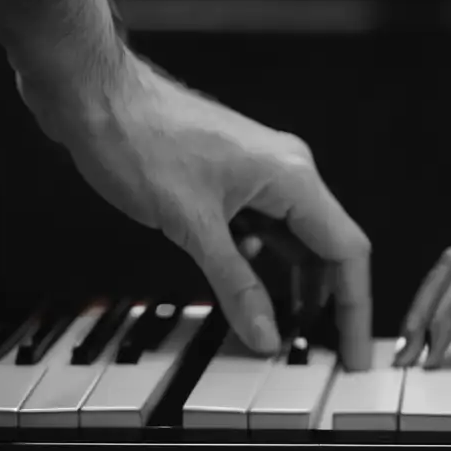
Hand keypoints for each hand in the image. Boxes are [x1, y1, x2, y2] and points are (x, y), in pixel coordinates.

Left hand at [18, 48, 372, 368]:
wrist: (95, 96)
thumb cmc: (140, 139)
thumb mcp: (192, 227)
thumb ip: (235, 286)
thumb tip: (266, 334)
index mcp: (291, 176)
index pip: (346, 250)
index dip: (355, 307)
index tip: (355, 351)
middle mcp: (285, 171)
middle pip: (327, 247)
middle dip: (330, 303)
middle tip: (328, 354)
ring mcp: (259, 173)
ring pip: (295, 239)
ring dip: (296, 285)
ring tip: (291, 333)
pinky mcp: (232, 178)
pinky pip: (266, 228)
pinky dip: (264, 264)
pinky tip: (251, 290)